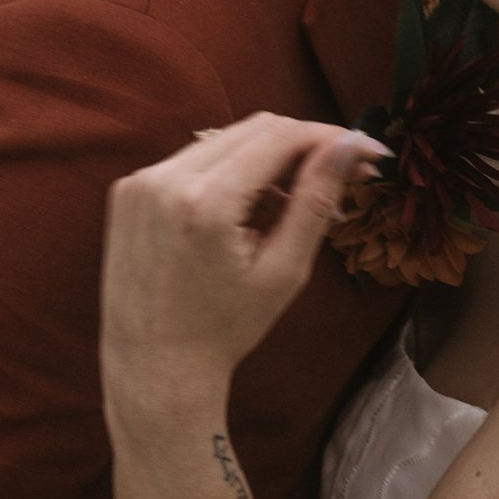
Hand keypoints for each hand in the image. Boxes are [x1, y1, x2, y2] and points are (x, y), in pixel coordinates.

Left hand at [100, 114, 382, 414]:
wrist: (153, 368)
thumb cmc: (224, 330)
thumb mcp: (284, 270)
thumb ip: (317, 199)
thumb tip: (351, 144)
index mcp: (206, 201)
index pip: (280, 136)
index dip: (330, 137)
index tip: (368, 153)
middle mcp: (166, 179)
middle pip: (254, 129)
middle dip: (303, 146)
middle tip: (344, 175)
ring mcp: (140, 182)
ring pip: (224, 140)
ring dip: (267, 159)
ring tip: (293, 205)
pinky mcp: (129, 191)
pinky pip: (194, 160)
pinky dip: (230, 173)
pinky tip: (248, 211)